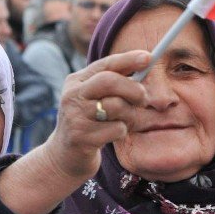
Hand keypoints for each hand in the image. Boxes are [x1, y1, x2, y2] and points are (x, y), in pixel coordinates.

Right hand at [44, 50, 150, 182]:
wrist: (66, 156)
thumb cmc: (90, 121)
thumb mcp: (96, 98)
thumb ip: (116, 82)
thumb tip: (146, 63)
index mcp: (77, 81)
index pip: (105, 64)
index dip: (128, 59)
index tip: (148, 57)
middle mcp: (72, 95)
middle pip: (109, 81)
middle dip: (133, 88)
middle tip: (143, 99)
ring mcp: (74, 117)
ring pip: (116, 106)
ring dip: (130, 114)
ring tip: (124, 120)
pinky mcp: (81, 138)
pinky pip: (117, 129)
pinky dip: (121, 131)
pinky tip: (111, 135)